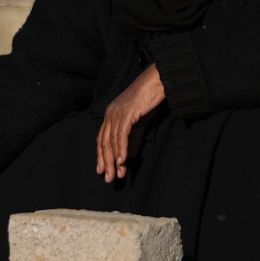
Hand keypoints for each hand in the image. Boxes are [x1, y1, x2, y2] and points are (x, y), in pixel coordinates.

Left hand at [95, 64, 165, 182]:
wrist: (159, 81)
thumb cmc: (149, 99)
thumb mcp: (139, 123)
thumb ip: (133, 139)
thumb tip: (127, 157)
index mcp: (111, 114)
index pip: (102, 139)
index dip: (101, 156)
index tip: (102, 171)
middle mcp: (110, 113)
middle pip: (104, 142)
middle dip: (106, 162)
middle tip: (109, 179)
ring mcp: (117, 113)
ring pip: (112, 141)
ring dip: (114, 160)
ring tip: (117, 174)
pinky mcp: (127, 113)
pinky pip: (122, 135)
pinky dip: (122, 149)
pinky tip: (123, 161)